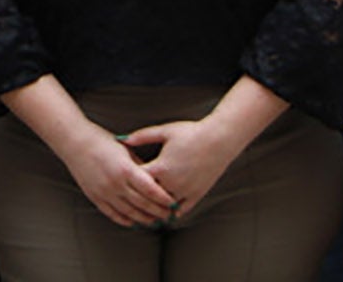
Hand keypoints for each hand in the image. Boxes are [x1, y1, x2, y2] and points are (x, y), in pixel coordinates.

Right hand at [51, 123, 175, 228]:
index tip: (173, 203)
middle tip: (169, 215)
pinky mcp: (95, 197)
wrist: (75, 142)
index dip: (163, 198)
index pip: (150, 189)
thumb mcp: (125, 150)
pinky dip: (124, 219)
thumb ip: (139, 166)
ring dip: (143, 218)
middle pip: (142, 203)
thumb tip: (154, 179)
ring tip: (154, 221)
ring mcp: (104, 192)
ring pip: (128, 212)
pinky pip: (112, 213)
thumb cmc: (102, 141)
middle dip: (157, 211)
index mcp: (125, 169)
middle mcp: (115, 183)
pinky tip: (133, 222)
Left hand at [124, 115, 247, 221]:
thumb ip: (143, 136)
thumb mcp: (165, 131)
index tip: (123, 179)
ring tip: (145, 209)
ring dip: (155, 208)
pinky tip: (165, 210)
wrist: (219, 139)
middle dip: (139, 197)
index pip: (137, 180)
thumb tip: (123, 139)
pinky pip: (180, 210)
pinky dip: (171, 211)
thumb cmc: (191, 132)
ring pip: (163, 208)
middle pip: (148, 198)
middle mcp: (171, 183)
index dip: (129, 180)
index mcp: (161, 168)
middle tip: (129, 199)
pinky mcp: (196, 195)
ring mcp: (184, 191)